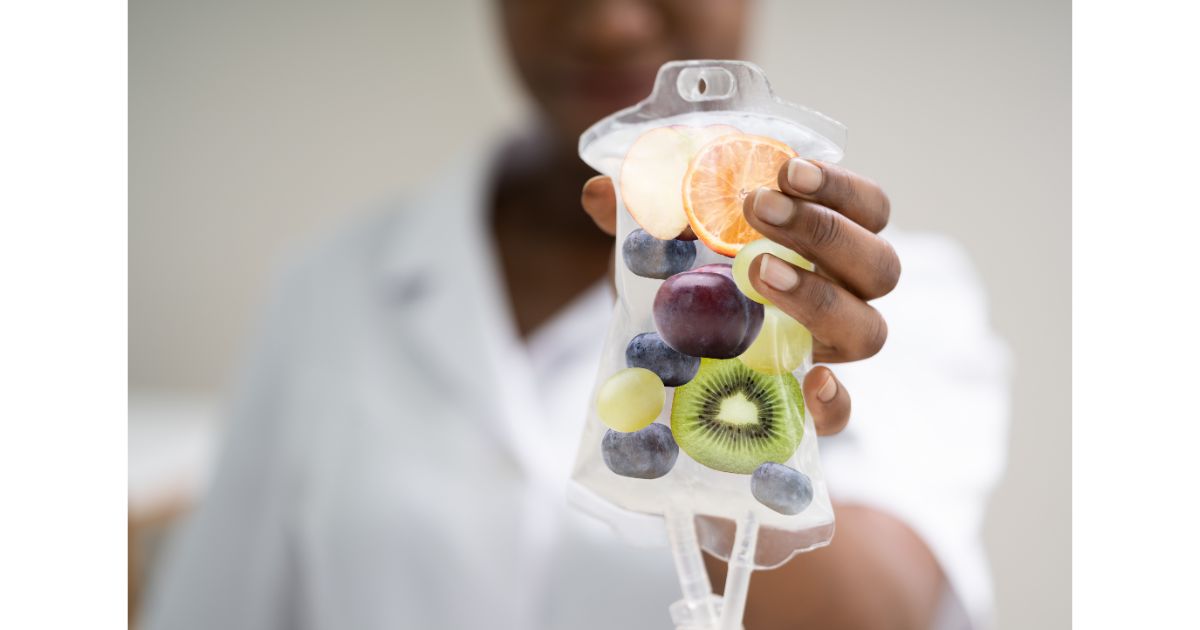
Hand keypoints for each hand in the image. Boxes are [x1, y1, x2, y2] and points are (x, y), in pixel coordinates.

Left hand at [580, 156, 902, 436]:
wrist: (655, 361)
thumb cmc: (677, 284)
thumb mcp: (657, 246)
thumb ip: (640, 218)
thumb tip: (599, 192)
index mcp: (824, 245)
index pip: (868, 208)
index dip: (839, 187)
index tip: (786, 168)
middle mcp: (841, 295)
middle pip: (878, 265)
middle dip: (823, 230)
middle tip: (759, 209)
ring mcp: (826, 353)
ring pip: (868, 330)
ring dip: (820, 296)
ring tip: (757, 273)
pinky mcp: (803, 409)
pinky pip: (843, 414)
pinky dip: (834, 401)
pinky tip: (812, 381)